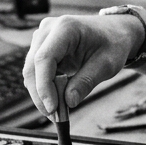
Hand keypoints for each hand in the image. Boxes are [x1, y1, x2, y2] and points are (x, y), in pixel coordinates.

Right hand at [23, 14, 144, 116]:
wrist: (114, 32)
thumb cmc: (113, 44)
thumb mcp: (107, 64)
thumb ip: (87, 81)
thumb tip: (69, 102)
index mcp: (65, 27)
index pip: (44, 58)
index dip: (44, 86)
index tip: (53, 108)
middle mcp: (48, 29)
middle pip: (32, 66)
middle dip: (41, 94)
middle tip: (55, 117)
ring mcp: (42, 37)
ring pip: (31, 70)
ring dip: (41, 94)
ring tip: (58, 113)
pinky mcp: (41, 47)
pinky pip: (36, 71)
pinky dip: (44, 88)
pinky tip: (56, 102)